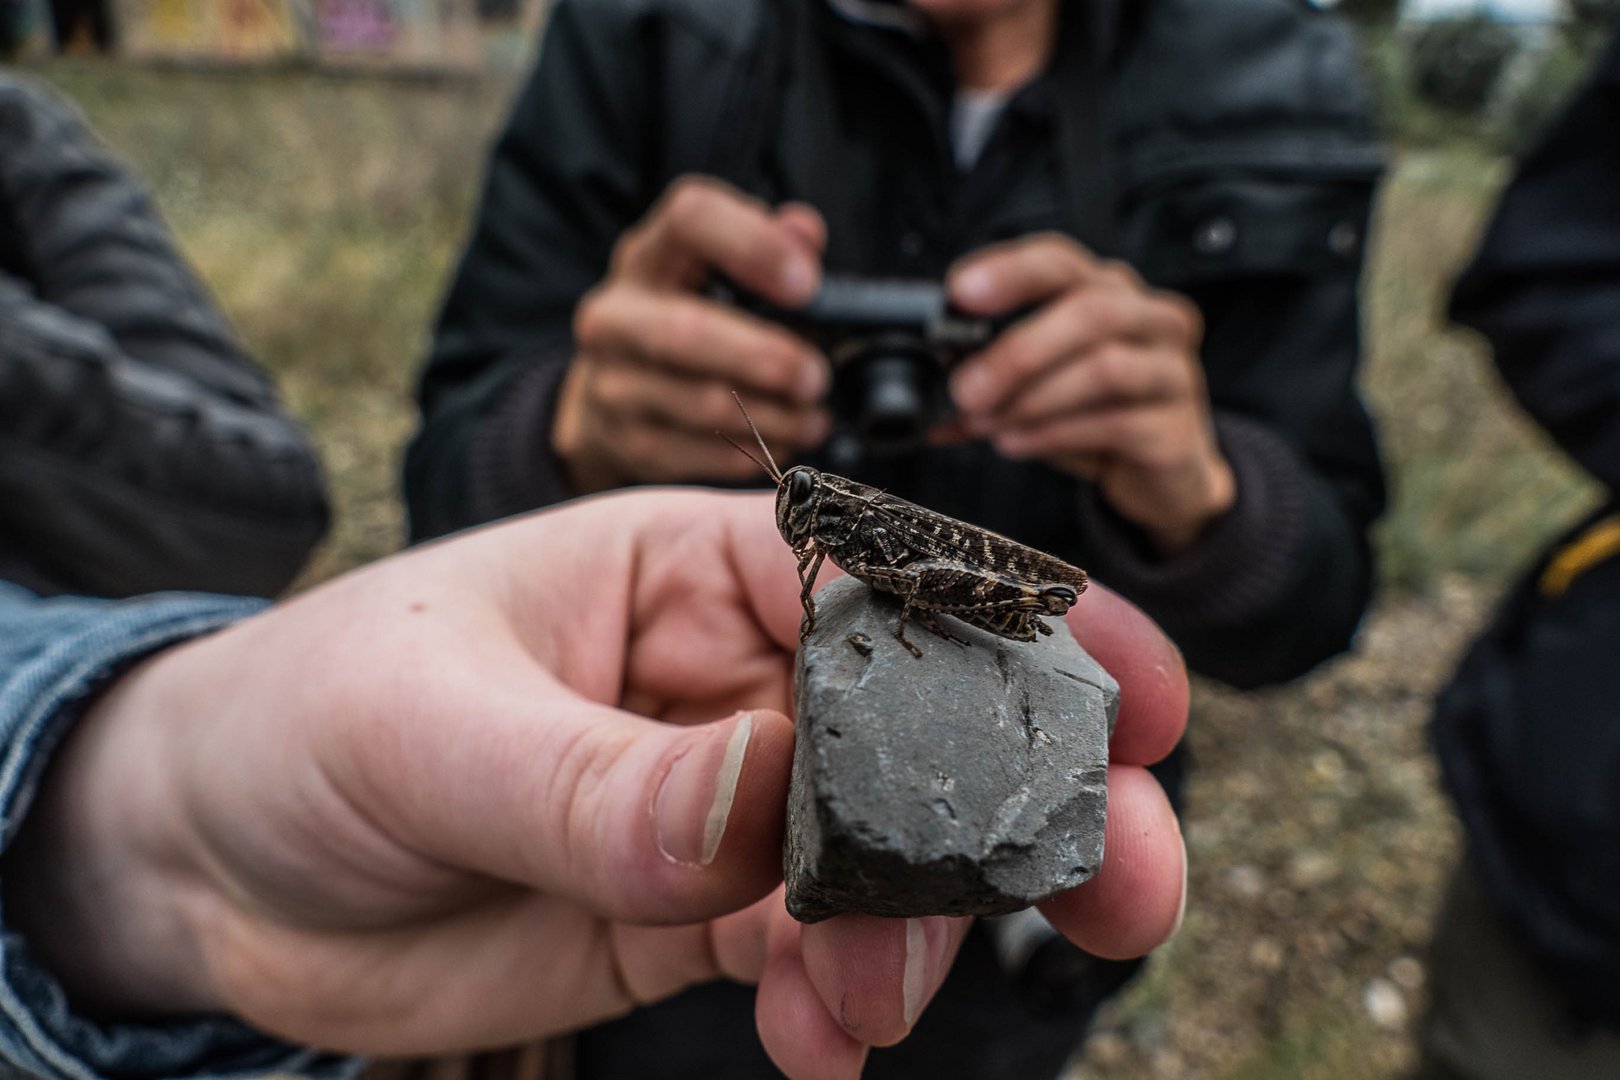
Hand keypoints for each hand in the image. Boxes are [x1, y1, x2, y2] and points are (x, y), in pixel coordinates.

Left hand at [7, 491, 1186, 1078]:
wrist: (212, 854)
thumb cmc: (307, 720)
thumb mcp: (439, 732)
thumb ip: (613, 782)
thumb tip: (780, 801)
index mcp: (688, 567)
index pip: (884, 581)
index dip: (1022, 631)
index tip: (1140, 700)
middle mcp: (730, 679)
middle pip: (930, 724)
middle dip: (1038, 802)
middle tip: (1134, 889)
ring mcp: (723, 802)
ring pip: (886, 859)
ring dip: (919, 935)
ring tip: (863, 1009)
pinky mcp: (692, 911)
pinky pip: (809, 954)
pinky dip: (837, 1001)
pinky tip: (815, 1046)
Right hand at [554, 176, 832, 494]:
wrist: (610, 391)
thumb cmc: (688, 315)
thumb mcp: (717, 268)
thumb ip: (767, 241)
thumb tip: (805, 232)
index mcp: (648, 255)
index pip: (690, 219)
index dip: (754, 245)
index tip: (807, 283)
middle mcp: (616, 314)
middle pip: (686, 332)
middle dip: (764, 357)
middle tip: (816, 377)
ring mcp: (613, 382)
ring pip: (699, 404)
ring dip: (771, 417)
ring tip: (813, 418)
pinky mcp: (626, 440)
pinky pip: (697, 454)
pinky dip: (749, 452)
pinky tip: (782, 443)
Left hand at [946, 234, 1234, 555]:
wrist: (1165, 475)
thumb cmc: (1098, 414)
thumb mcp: (1040, 386)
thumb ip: (989, 378)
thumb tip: (923, 388)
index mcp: (1110, 292)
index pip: (1061, 261)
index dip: (1011, 271)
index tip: (960, 292)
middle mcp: (1151, 319)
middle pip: (1090, 310)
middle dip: (1017, 351)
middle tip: (965, 389)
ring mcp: (1173, 371)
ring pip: (1105, 368)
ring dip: (1032, 398)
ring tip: (988, 424)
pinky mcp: (1175, 428)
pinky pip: (1113, 422)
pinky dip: (1053, 434)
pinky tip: (1017, 442)